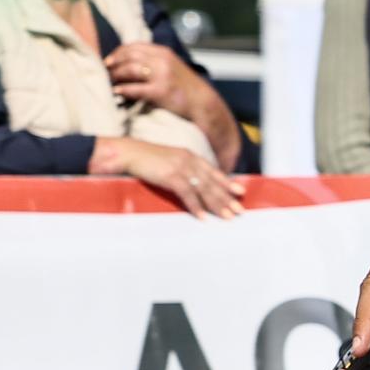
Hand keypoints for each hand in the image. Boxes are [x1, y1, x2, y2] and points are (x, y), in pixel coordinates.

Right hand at [94, 136, 244, 217]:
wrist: (128, 152)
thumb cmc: (147, 159)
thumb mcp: (170, 161)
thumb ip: (184, 169)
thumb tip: (194, 184)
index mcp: (191, 156)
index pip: (214, 172)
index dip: (228, 183)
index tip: (240, 192)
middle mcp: (190, 161)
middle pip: (213, 182)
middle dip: (227, 197)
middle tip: (240, 210)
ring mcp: (181, 168)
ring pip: (204, 188)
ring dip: (216, 204)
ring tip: (227, 216)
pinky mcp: (170, 176)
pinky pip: (187, 194)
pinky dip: (196, 206)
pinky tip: (202, 216)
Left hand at [106, 42, 206, 118]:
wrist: (202, 103)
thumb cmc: (183, 87)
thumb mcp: (170, 66)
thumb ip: (152, 61)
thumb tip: (124, 64)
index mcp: (163, 52)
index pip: (134, 46)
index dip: (118, 53)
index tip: (108, 61)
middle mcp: (162, 60)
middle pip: (129, 55)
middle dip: (113, 63)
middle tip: (104, 72)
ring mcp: (162, 75)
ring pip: (130, 69)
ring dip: (115, 75)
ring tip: (108, 82)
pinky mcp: (161, 91)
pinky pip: (135, 88)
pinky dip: (123, 89)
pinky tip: (116, 92)